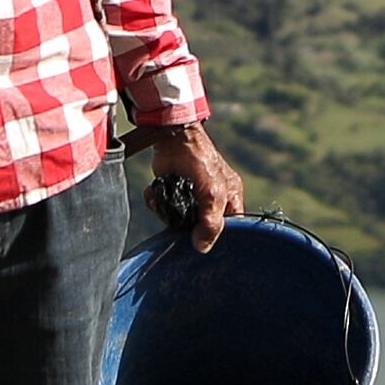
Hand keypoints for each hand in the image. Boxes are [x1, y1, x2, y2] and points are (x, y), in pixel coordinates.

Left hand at [145, 123, 244, 250]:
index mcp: (230, 198)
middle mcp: (212, 199)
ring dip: (167, 215)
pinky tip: (154, 196)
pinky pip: (164, 209)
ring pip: (180, 220)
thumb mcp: (213, 194)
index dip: (219, 237)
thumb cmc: (201, 161)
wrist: (173, 137)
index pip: (231, 228)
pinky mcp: (171, 191)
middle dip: (188, 228)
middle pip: (202, 227)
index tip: (204, 243)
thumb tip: (202, 248)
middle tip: (178, 226)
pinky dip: (156, 204)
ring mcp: (191, 196)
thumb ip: (211, 223)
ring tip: (163, 204)